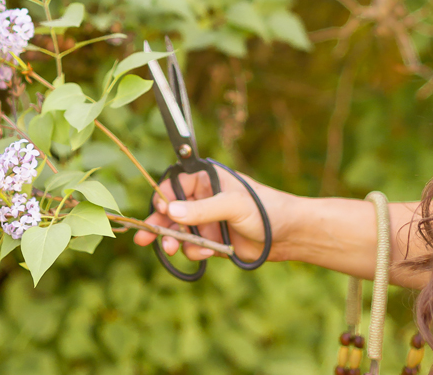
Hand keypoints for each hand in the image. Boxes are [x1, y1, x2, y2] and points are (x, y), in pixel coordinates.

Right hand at [132, 167, 291, 262]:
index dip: (162, 199)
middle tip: (143, 238)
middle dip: (158, 224)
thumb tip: (170, 211)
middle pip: (170, 210)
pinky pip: (192, 247)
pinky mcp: (211, 241)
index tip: (158, 212)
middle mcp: (203, 198)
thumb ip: (202, 210)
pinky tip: (206, 254)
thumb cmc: (265, 209)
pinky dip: (194, 252)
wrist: (289, 235)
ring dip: (172, 240)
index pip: (173, 186)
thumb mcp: (233, 205)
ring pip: (178, 231)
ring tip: (170, 248)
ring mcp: (206, 221)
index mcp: (206, 179)